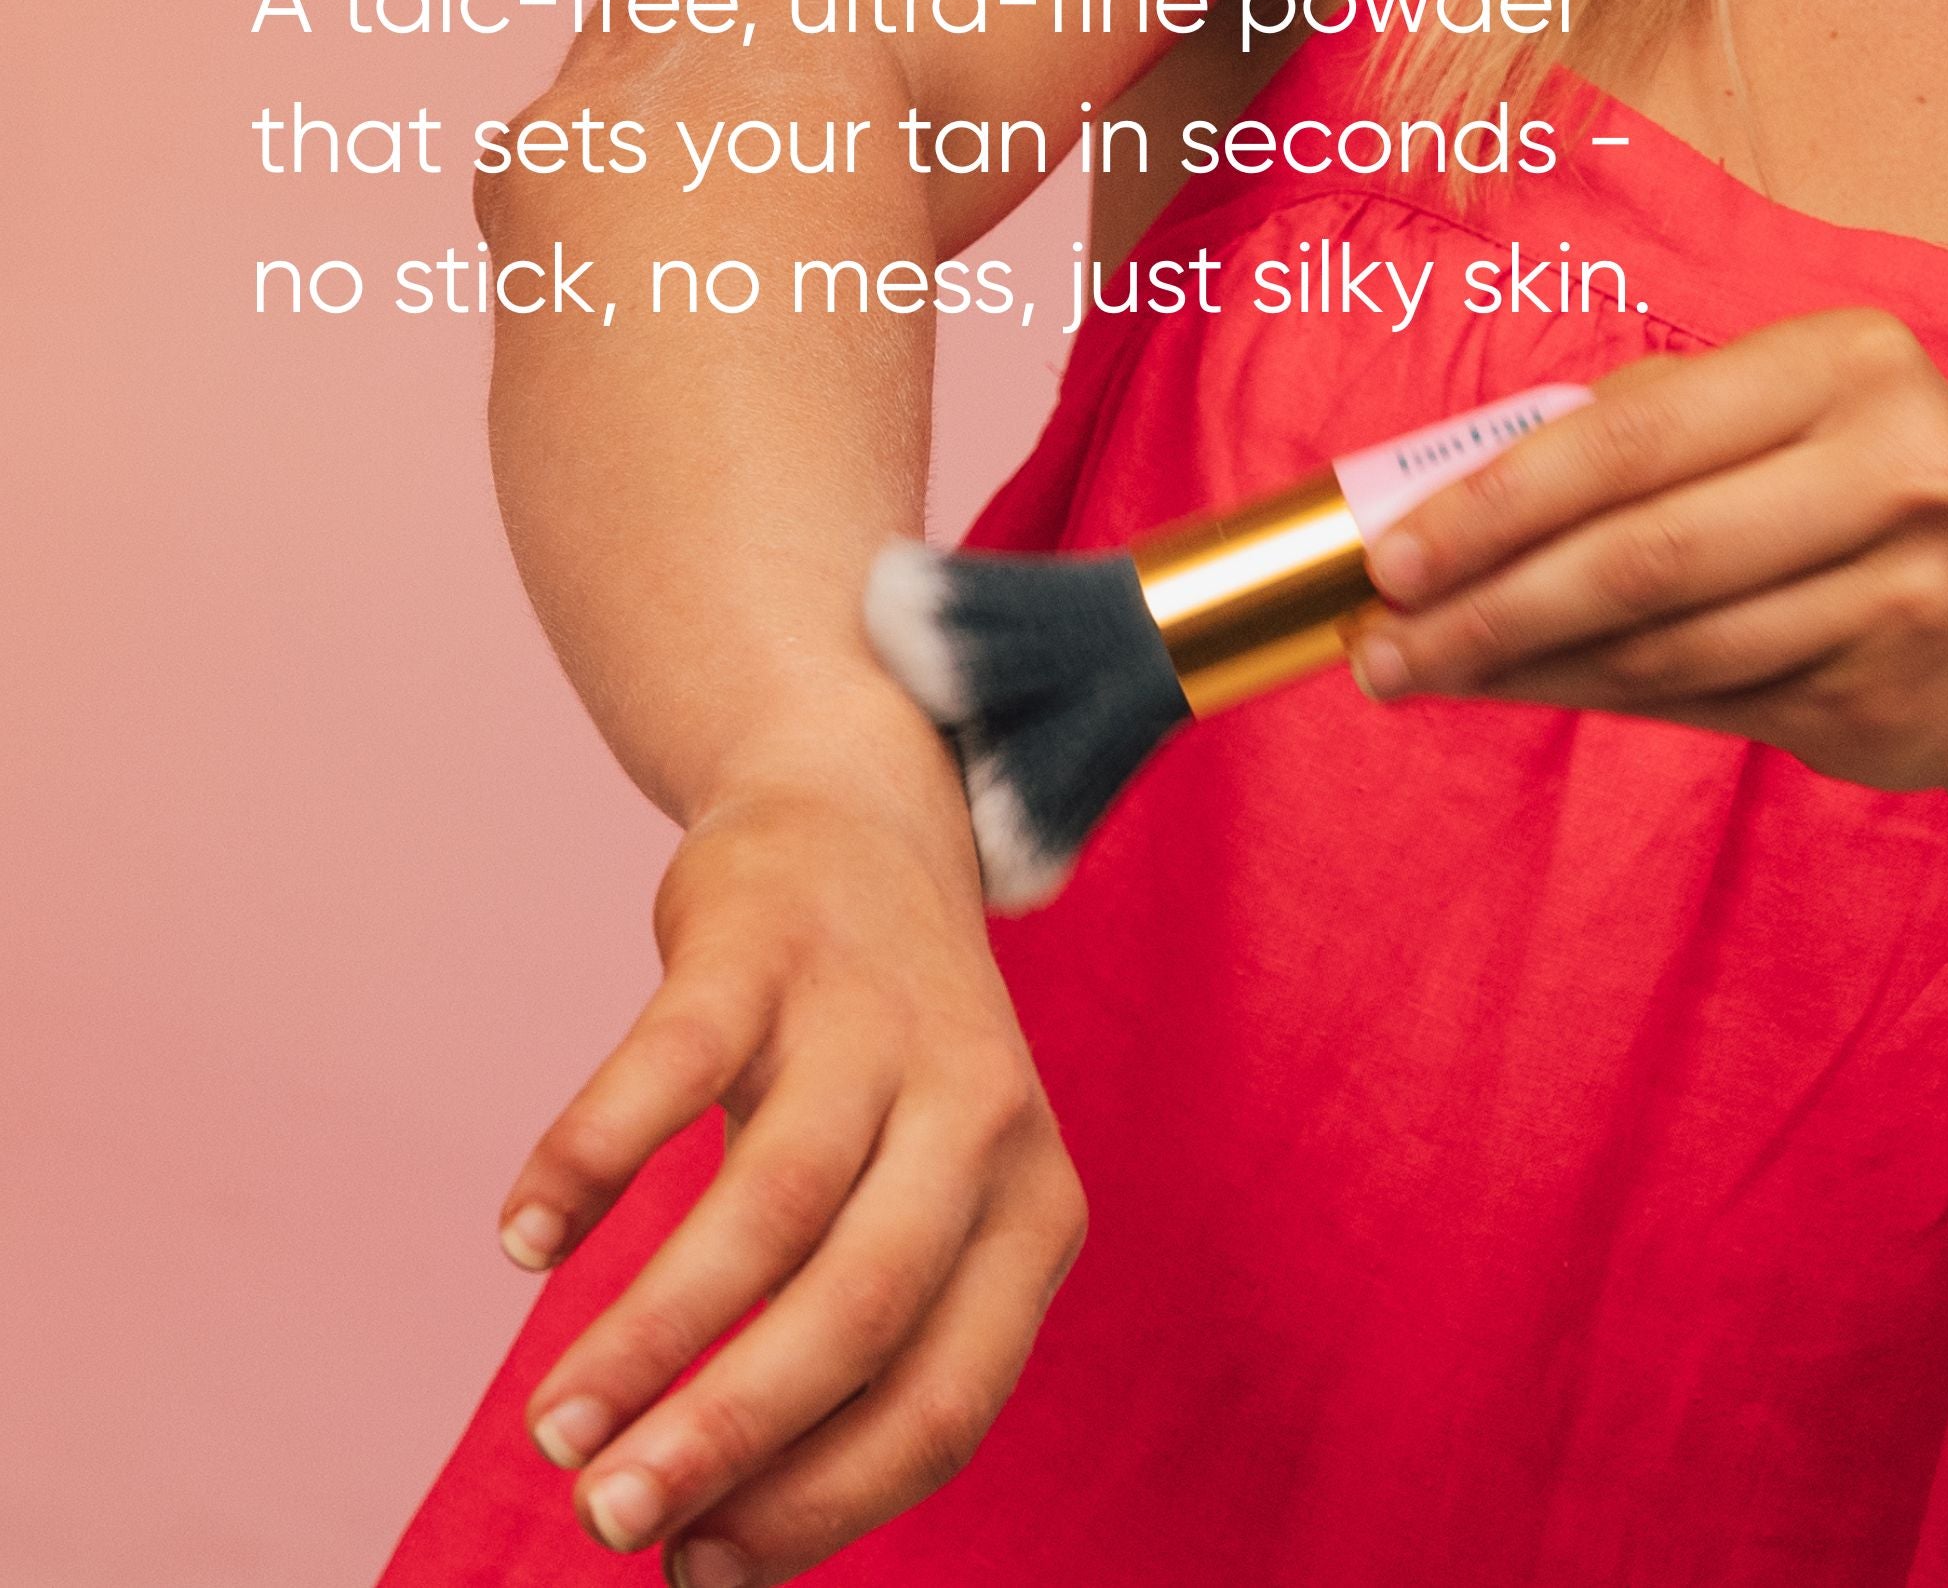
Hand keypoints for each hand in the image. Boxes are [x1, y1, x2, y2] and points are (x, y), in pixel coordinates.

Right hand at [495, 722, 1085, 1587]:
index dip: (821, 1504)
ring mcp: (874, 1016)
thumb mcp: (912, 1202)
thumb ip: (842, 1348)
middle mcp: (980, 1111)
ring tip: (552, 1427)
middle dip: (727, 1434)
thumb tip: (702, 1552)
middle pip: (861, 1309)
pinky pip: (669, 1064)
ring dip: (648, 1332)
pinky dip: (589, 1160)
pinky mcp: (768, 940)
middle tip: (604, 1517)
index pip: (948, 1399)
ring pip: (767, 1206)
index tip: (695, 1576)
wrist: (863, 826)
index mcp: (1033, 1207)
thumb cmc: (876, 1078)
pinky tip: (523, 1241)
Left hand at [1349, 309, 1947, 793]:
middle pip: (1642, 553)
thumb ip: (1633, 439)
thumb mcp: (1777, 416)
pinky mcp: (1891, 694)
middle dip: (1489, 602)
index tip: (1392, 549)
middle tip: (1382, 640)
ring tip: (1423, 669)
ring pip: (1664, 644)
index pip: (1631, 438)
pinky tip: (1524, 686)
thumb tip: (1438, 495)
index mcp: (1845, 362)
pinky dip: (1594, 695)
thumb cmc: (1854, 488)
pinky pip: (1701, 701)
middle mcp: (1895, 468)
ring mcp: (1907, 592)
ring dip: (1522, 664)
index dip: (1498, 500)